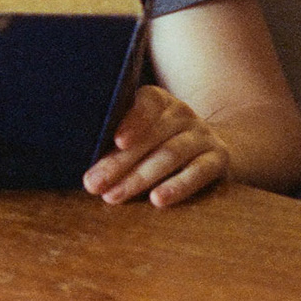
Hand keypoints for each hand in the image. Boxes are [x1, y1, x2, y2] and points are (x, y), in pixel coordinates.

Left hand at [83, 84, 229, 206]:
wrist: (215, 147)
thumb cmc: (159, 141)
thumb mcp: (141, 131)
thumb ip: (116, 140)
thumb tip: (82, 160)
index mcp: (158, 100)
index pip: (146, 104)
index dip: (132, 121)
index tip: (116, 141)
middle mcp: (182, 113)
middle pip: (150, 137)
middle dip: (119, 162)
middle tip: (94, 184)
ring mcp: (202, 134)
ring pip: (170, 155)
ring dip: (139, 178)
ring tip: (114, 196)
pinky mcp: (219, 158)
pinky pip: (198, 172)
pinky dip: (177, 186)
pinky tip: (157, 200)